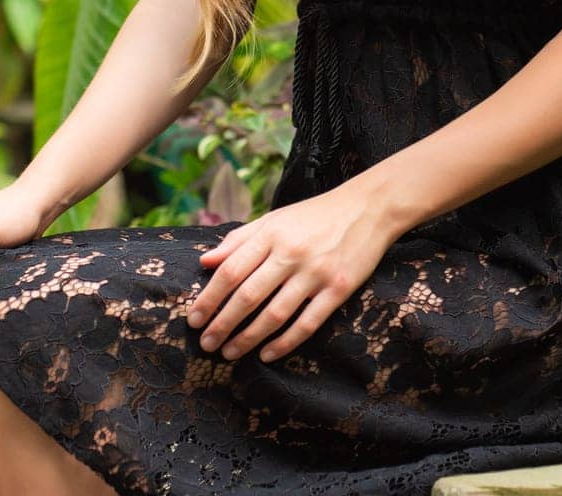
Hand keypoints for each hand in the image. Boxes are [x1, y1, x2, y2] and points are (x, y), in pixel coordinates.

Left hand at [186, 182, 393, 364]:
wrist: (367, 208)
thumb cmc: (314, 216)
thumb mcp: (275, 219)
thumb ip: (239, 240)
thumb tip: (205, 262)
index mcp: (271, 233)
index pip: (231, 270)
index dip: (209, 298)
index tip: (194, 319)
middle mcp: (291, 253)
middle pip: (248, 295)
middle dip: (223, 324)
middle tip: (206, 345)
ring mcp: (315, 273)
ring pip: (274, 314)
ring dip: (248, 339)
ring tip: (230, 353)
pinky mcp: (338, 289)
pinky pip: (307, 323)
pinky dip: (285, 343)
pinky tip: (267, 354)